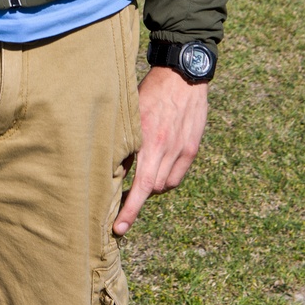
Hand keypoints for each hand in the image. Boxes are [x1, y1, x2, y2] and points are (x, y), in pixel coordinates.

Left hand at [113, 66, 207, 235]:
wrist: (183, 75)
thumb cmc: (150, 90)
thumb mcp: (131, 113)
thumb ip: (125, 141)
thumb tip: (112, 168)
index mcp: (147, 140)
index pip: (139, 186)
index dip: (129, 210)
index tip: (119, 229)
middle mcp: (166, 148)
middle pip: (151, 188)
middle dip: (137, 197)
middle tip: (124, 195)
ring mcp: (181, 150)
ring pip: (164, 185)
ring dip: (152, 186)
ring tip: (142, 173)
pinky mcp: (191, 149)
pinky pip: (177, 177)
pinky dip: (166, 179)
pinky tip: (158, 168)